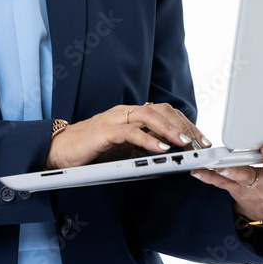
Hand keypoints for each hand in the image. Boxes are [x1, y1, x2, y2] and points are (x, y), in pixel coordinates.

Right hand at [45, 102, 210, 169]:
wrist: (61, 149)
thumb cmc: (92, 148)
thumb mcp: (124, 146)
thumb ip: (143, 144)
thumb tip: (169, 152)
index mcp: (132, 114)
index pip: (166, 112)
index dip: (185, 124)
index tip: (201, 140)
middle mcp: (126, 111)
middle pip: (162, 111)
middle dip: (183, 127)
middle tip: (198, 143)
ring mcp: (115, 118)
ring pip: (149, 116)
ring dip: (170, 129)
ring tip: (184, 143)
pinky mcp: (105, 130)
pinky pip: (130, 132)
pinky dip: (147, 139)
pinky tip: (160, 148)